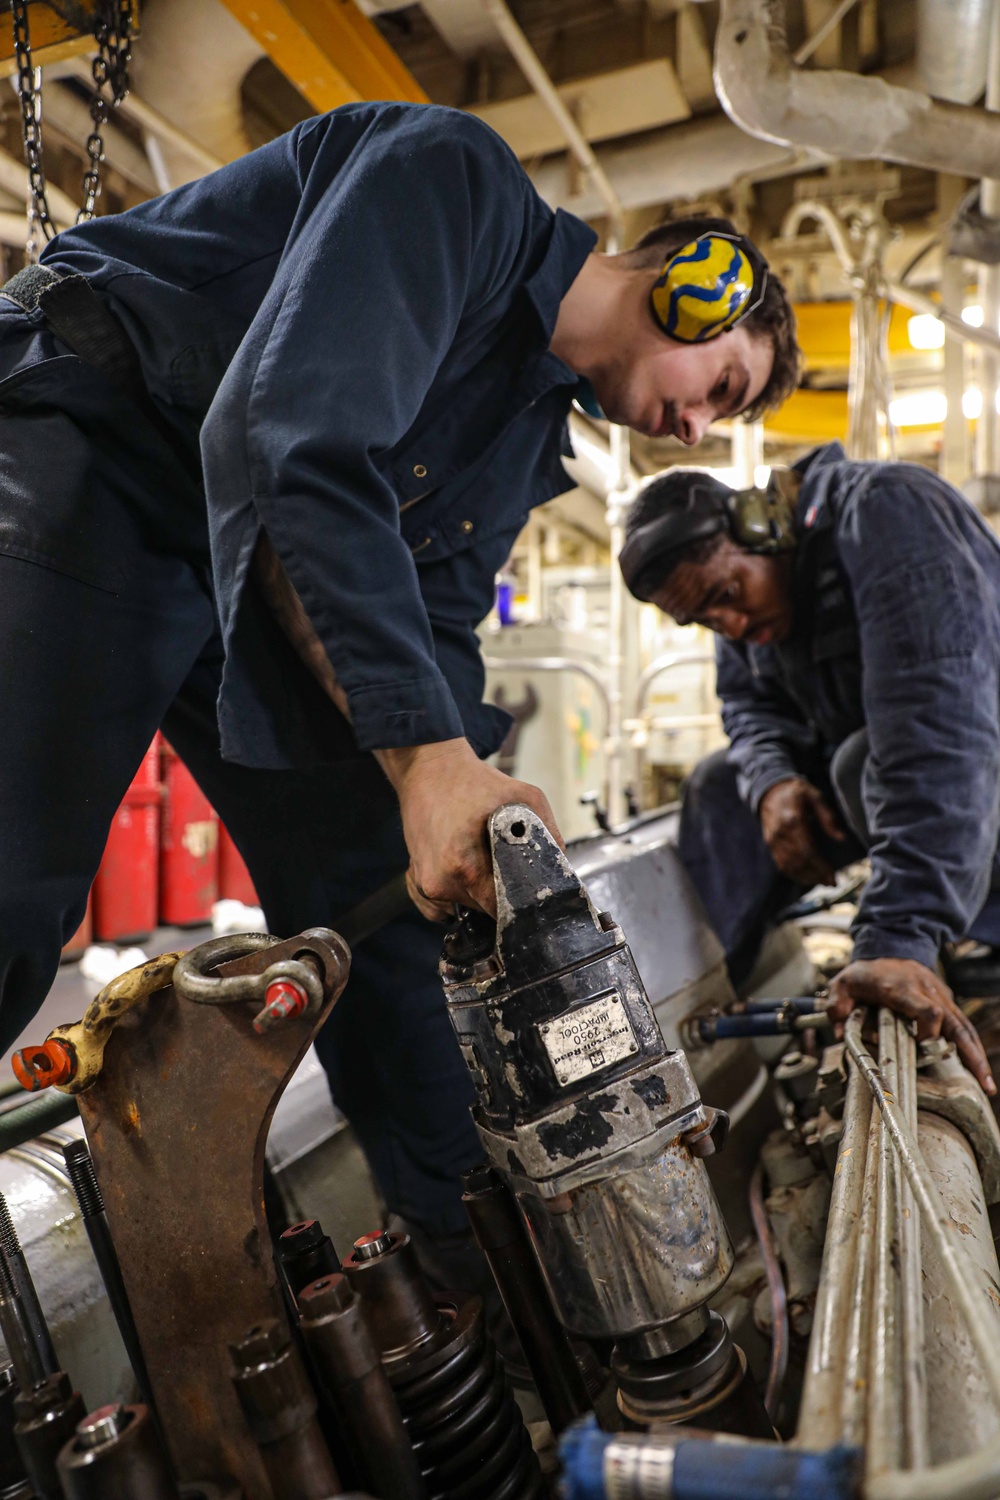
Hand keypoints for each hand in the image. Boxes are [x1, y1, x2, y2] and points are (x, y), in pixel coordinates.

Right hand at [376, 737, 563, 920]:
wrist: (428, 768)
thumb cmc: (472, 781)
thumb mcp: (524, 797)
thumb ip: (549, 835)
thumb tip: (561, 866)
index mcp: (464, 867)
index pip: (500, 911)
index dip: (518, 903)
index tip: (524, 890)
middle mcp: (439, 883)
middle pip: (482, 911)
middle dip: (497, 891)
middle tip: (501, 860)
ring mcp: (423, 884)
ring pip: (463, 908)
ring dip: (476, 892)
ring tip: (477, 857)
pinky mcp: (415, 879)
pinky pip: (441, 906)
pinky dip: (454, 892)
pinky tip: (460, 865)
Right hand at [759, 778, 844, 885]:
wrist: (770, 790)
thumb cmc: (797, 793)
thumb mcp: (815, 797)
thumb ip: (828, 817)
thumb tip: (841, 839)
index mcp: (793, 821)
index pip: (808, 851)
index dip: (821, 867)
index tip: (834, 877)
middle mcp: (781, 833)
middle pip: (799, 862)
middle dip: (816, 875)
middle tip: (832, 883)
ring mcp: (773, 840)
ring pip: (789, 866)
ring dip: (806, 877)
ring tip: (822, 883)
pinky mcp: (770, 844)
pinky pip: (781, 864)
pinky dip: (794, 874)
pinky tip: (807, 878)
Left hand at [827, 957, 995, 1094]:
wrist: (889, 946)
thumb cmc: (867, 971)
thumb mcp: (843, 983)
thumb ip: (837, 1006)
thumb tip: (839, 1033)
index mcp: (902, 989)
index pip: (927, 1009)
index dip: (929, 1031)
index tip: (923, 1048)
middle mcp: (927, 993)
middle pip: (955, 1023)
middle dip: (969, 1053)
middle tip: (981, 1082)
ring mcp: (940, 997)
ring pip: (963, 1027)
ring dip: (977, 1055)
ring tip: (988, 1084)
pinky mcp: (945, 1002)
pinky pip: (962, 1025)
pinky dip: (972, 1047)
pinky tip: (979, 1069)